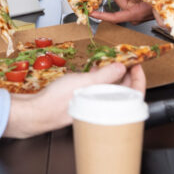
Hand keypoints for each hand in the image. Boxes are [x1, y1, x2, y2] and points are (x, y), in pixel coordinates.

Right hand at [3, 63, 146, 138]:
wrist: (35, 112)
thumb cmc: (56, 103)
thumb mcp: (85, 83)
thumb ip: (105, 75)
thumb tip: (121, 68)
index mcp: (106, 108)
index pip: (134, 95)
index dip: (138, 78)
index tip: (136, 64)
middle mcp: (101, 110)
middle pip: (122, 91)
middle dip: (125, 74)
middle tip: (125, 61)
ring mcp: (91, 107)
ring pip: (108, 91)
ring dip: (111, 76)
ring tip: (110, 63)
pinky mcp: (80, 104)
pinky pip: (95, 91)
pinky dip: (98, 81)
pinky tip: (93, 72)